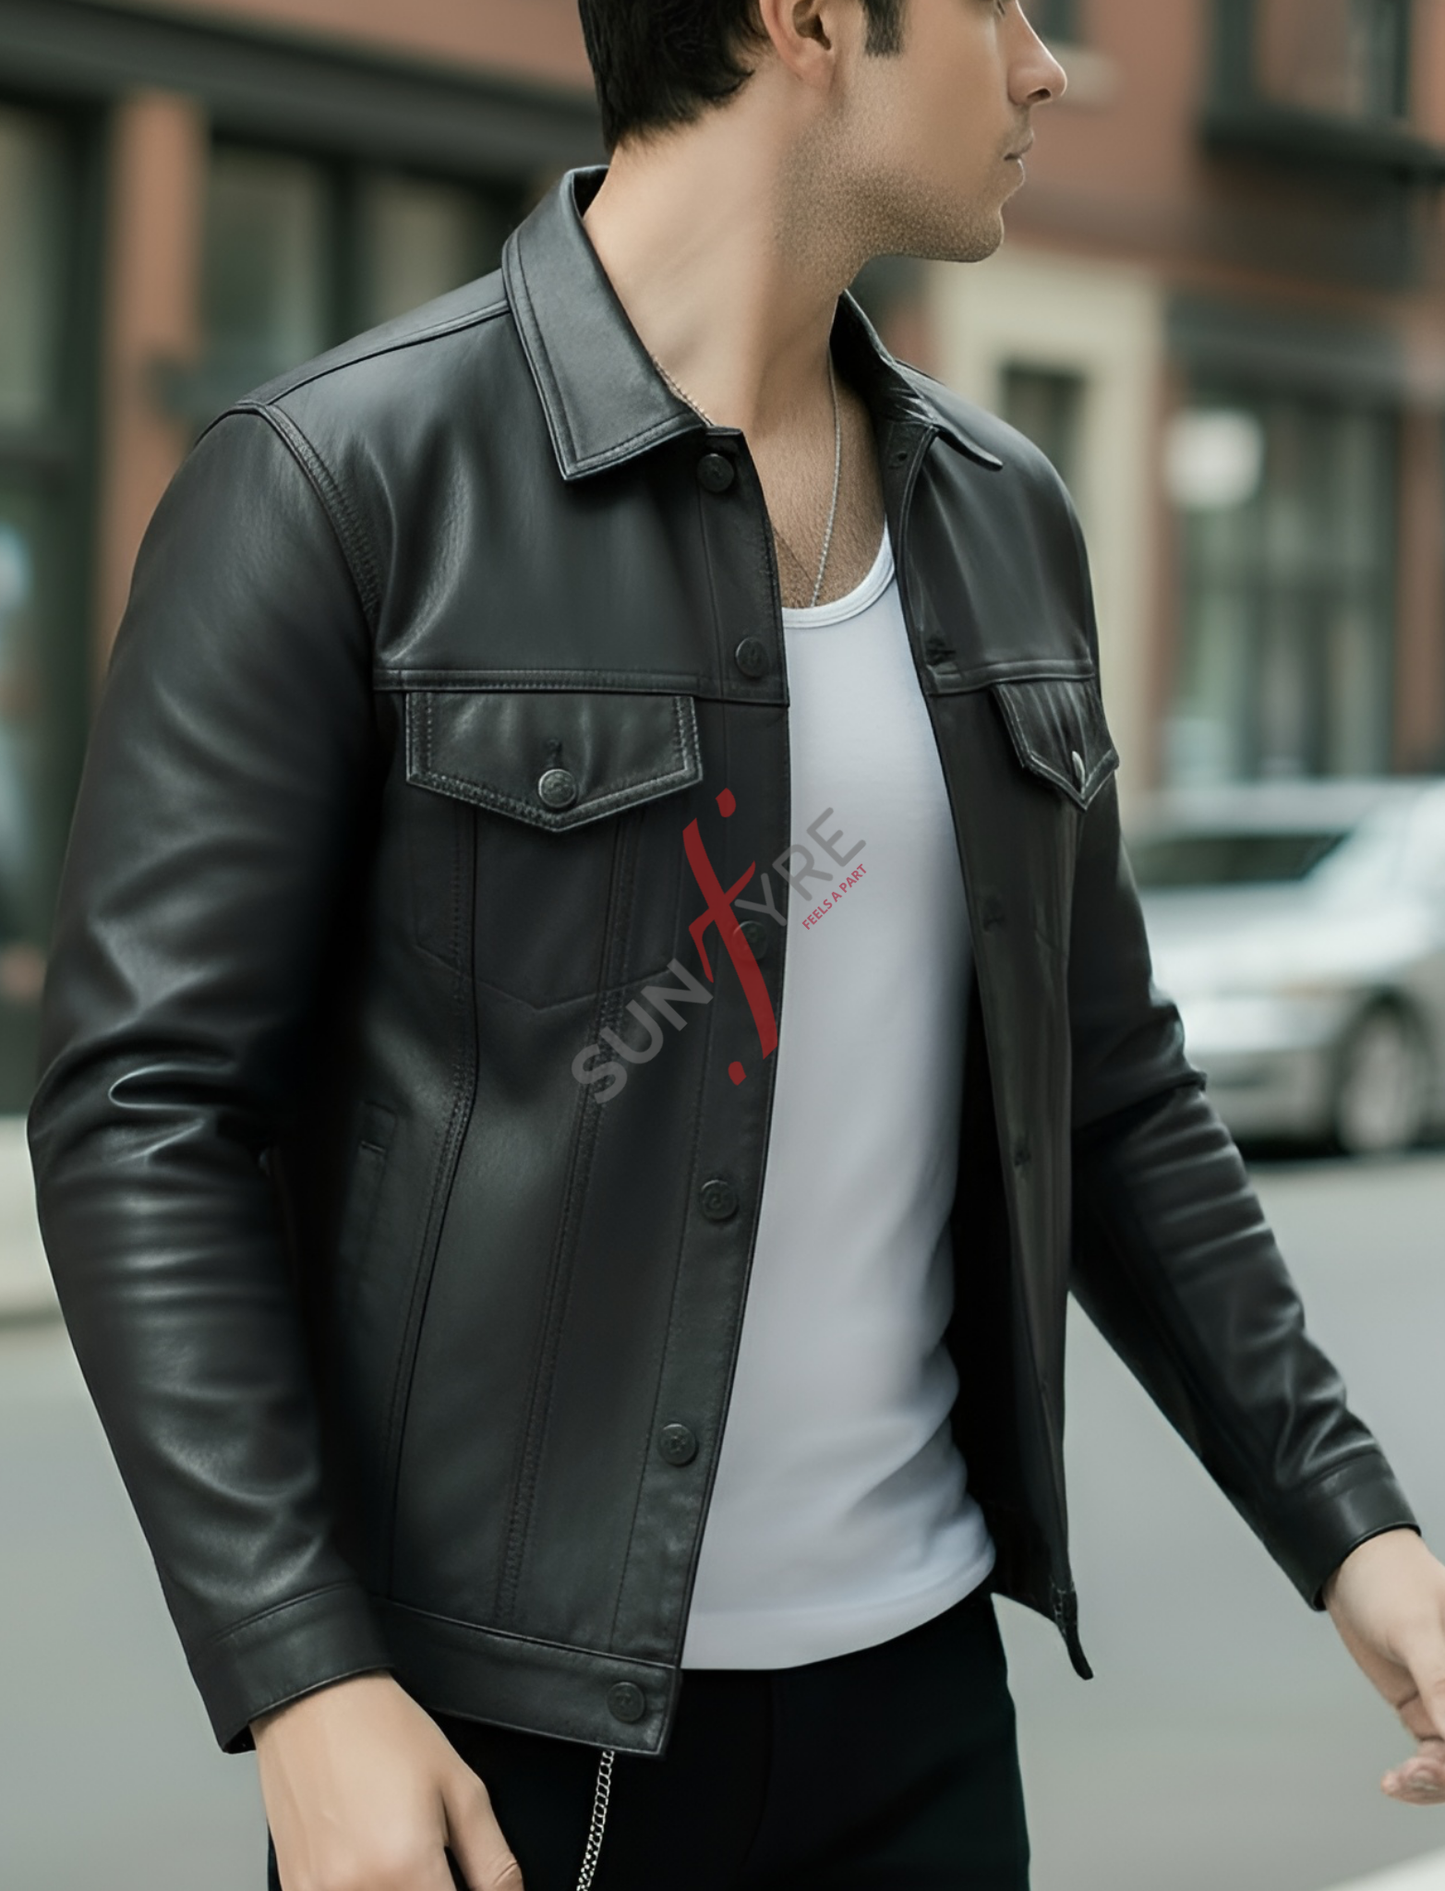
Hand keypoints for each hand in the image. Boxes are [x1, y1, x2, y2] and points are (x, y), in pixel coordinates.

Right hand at [254, 1672, 523, 1889]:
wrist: (313, 1703)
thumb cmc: (382, 1731)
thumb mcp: (461, 1786)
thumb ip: (492, 1862)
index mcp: (406, 1868)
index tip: (464, 1882)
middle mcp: (357, 1890)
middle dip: (428, 1889)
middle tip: (431, 1862)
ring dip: (396, 1889)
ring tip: (394, 1851)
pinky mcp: (293, 1887)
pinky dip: (359, 1886)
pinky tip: (364, 1857)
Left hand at [1325, 1529, 1444, 1805]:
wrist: (1347, 1566)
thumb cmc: (1390, 1579)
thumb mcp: (1416, 1629)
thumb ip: (1442, 1682)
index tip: (1443, 1758)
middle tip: (1421, 1771)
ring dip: (1434, 1780)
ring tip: (1402, 1778)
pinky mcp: (1427, 1710)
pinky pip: (1434, 1758)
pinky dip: (1419, 1776)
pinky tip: (1396, 1782)